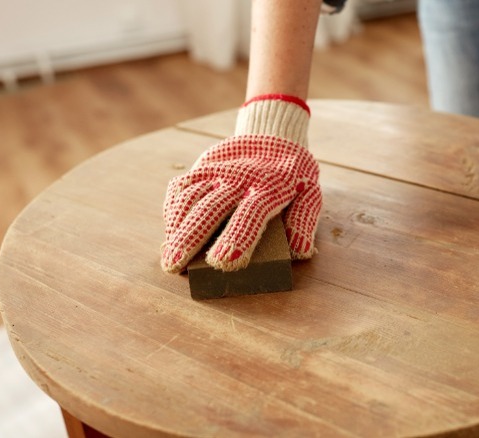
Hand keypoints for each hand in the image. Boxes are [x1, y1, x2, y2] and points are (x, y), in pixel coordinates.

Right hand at [161, 95, 321, 272]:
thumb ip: (304, 221)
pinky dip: (173, 209)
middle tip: (175, 265)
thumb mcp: (310, 193)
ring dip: (176, 228)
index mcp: (269, 187)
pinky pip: (181, 187)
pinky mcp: (202, 166)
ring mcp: (217, 171)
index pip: (250, 215)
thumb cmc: (294, 174)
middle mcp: (239, 177)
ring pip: (190, 198)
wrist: (274, 134)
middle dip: (190, 238)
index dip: (236, 239)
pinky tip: (171, 231)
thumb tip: (301, 252)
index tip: (221, 263)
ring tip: (169, 256)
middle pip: (210, 209)